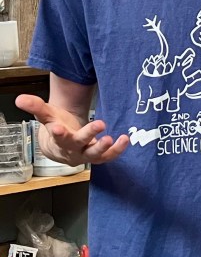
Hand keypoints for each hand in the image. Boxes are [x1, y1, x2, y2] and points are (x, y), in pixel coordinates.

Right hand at [15, 94, 129, 165]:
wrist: (62, 146)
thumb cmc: (56, 126)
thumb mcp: (47, 115)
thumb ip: (36, 107)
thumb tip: (20, 99)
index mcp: (59, 140)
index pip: (57, 136)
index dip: (58, 132)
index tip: (58, 127)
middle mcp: (72, 150)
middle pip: (79, 144)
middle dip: (88, 135)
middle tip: (99, 124)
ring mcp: (85, 155)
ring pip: (95, 155)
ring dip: (105, 147)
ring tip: (114, 138)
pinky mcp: (97, 157)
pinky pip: (108, 157)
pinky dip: (116, 150)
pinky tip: (124, 139)